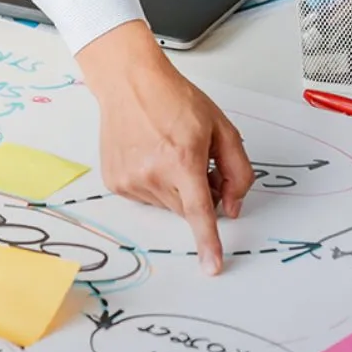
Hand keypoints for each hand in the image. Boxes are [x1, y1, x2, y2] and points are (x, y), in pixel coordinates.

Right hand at [78, 21, 255, 273]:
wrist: (130, 83)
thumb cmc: (176, 101)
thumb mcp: (221, 128)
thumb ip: (236, 171)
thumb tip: (233, 208)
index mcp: (183, 159)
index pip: (199, 211)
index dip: (208, 241)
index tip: (212, 267)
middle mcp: (152, 174)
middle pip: (187, 208)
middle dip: (198, 192)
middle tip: (196, 160)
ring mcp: (129, 180)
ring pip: (167, 205)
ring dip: (176, 187)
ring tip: (170, 151)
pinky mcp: (115, 182)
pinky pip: (146, 197)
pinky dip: (155, 183)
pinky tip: (151, 154)